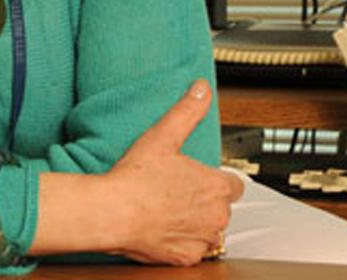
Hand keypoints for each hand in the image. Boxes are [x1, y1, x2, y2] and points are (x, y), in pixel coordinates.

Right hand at [104, 80, 243, 265]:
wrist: (113, 213)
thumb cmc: (135, 178)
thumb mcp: (162, 136)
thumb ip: (187, 111)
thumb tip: (201, 89)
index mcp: (216, 186)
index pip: (234, 184)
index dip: (216, 180)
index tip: (199, 178)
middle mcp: (216, 215)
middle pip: (221, 208)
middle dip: (203, 202)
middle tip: (176, 192)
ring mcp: (202, 238)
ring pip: (208, 231)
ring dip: (194, 223)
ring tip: (168, 210)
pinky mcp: (187, 257)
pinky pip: (192, 250)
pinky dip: (181, 242)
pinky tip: (162, 228)